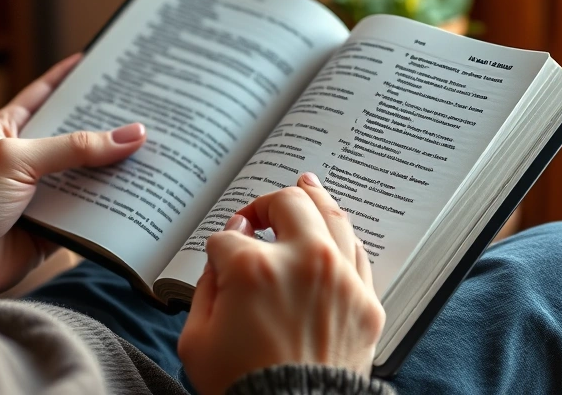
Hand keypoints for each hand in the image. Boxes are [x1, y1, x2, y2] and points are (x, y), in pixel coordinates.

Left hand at [0, 54, 146, 295]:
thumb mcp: (17, 161)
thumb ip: (74, 147)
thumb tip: (131, 135)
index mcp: (6, 132)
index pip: (42, 94)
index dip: (68, 78)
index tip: (97, 62)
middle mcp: (25, 160)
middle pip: (75, 136)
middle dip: (107, 126)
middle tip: (144, 110)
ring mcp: (40, 193)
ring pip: (87, 174)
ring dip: (115, 168)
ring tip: (154, 150)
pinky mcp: (53, 225)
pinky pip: (90, 211)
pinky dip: (111, 205)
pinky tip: (139, 193)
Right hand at [178, 172, 384, 394]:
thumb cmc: (241, 385)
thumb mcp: (195, 338)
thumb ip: (206, 284)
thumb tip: (226, 248)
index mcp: (253, 268)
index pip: (230, 236)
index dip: (219, 249)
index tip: (221, 261)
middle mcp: (303, 261)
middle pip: (289, 201)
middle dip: (268, 202)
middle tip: (261, 213)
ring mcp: (340, 279)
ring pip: (332, 214)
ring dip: (314, 198)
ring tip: (306, 186)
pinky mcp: (366, 301)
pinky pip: (358, 253)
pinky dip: (341, 238)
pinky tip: (331, 232)